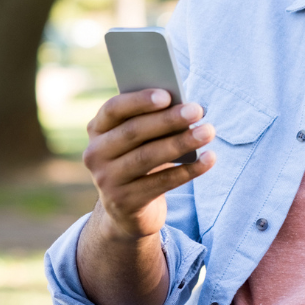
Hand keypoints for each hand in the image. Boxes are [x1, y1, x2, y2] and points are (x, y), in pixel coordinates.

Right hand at [83, 89, 215, 240]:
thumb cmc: (140, 157)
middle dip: (168, 119)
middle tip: (197, 110)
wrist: (126, 209)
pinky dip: (189, 170)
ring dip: (182, 142)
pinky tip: (209, 158)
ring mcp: (106, 181)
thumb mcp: (140, 139)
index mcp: (98, 129)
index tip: (167, 95)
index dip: (139, 101)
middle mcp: (95, 154)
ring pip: (148, 157)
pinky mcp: (125, 203)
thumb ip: (153, 120)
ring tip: (208, 131)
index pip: (113, 109)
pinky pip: (162, 183)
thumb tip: (187, 108)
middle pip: (134, 132)